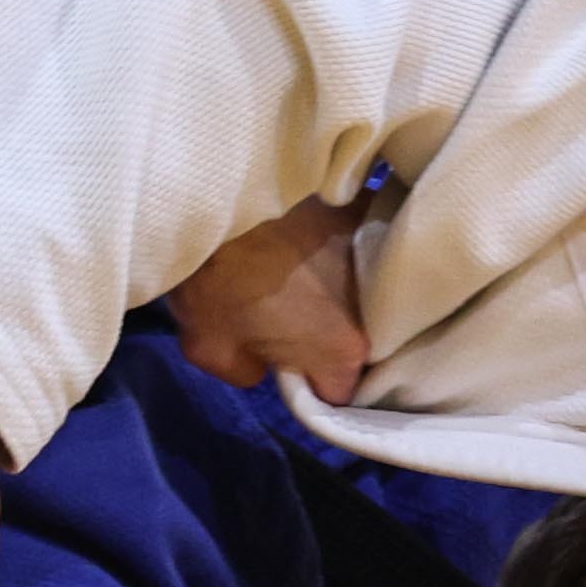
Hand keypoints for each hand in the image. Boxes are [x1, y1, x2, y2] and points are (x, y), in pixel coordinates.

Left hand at [170, 197, 367, 401]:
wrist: (217, 197)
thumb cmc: (214, 280)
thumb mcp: (210, 349)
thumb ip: (249, 373)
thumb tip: (263, 363)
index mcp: (340, 350)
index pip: (339, 389)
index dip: (312, 383)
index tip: (290, 364)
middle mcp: (373, 304)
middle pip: (363, 335)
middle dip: (335, 332)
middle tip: (299, 316)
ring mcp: (375, 250)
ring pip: (368, 285)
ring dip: (343, 284)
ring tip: (308, 271)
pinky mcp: (366, 207)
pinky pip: (365, 240)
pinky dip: (347, 245)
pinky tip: (319, 237)